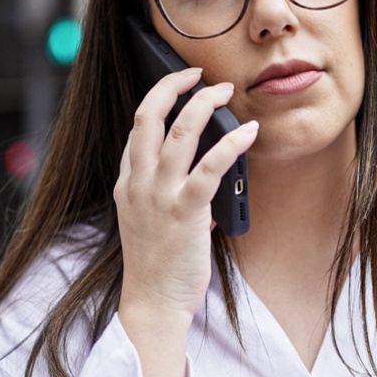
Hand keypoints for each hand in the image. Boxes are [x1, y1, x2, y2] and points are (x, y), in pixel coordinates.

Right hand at [114, 68, 258, 317]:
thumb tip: (206, 178)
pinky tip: (249, 132)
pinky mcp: (186, 213)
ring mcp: (159, 196)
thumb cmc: (157, 266)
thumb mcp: (153, 222)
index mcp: (127, 184)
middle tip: (198, 74)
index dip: (157, 99)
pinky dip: (231, 144)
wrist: (153, 303)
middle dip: (172, 86)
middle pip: (147, 117)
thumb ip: (172, 195)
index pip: (137, 129)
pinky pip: (209, 168)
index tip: (179, 85)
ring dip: (204, 105)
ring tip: (224, 92)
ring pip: (179, 133)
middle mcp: (138, 183)